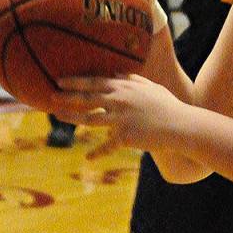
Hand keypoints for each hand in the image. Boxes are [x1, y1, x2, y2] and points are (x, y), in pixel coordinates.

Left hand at [53, 73, 182, 154]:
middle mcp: (120, 101)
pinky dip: (97, 153)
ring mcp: (120, 119)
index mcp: (125, 88)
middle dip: (67, 97)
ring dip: (72, 118)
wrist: (180, 126)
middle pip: (87, 98)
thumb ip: (134, 80)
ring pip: (89, 119)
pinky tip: (88, 158)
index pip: (95, 82)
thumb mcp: (152, 88)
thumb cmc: (168, 106)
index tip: (60, 80)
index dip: (76, 81)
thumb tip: (118, 74)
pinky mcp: (124, 137)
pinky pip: (106, 145)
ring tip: (59, 117)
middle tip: (51, 96)